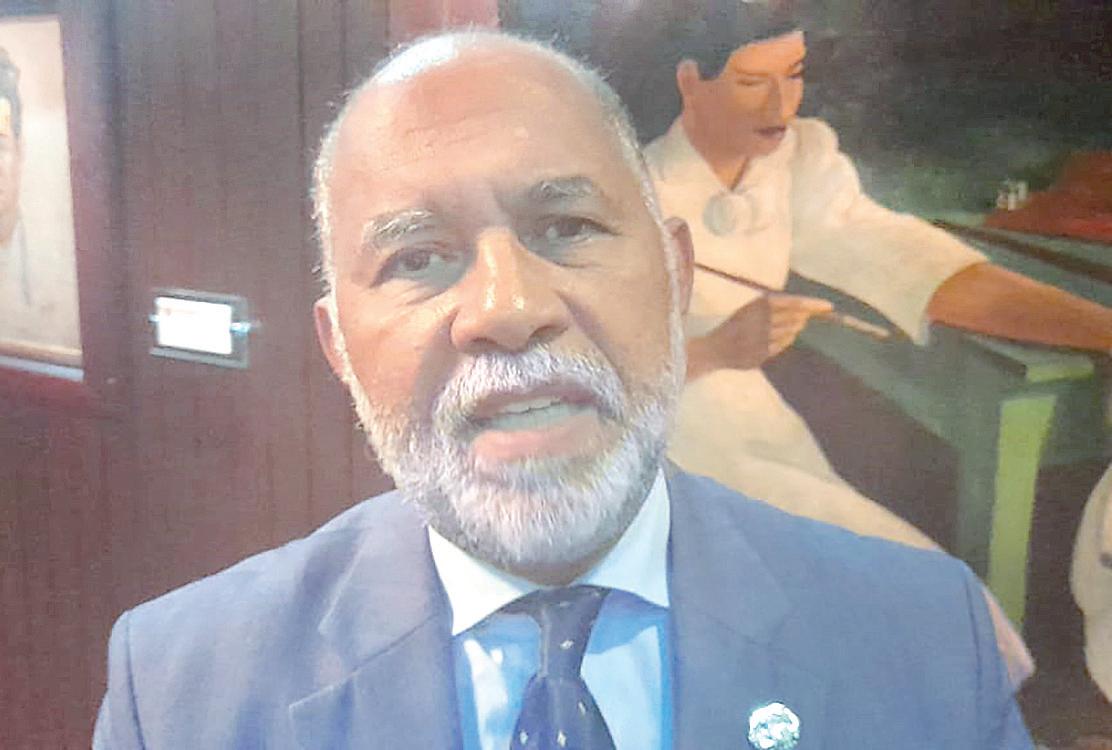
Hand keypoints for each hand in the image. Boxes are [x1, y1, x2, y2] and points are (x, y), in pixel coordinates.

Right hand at [686, 294, 832, 379]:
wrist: (716, 348)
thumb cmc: (737, 326)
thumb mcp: (752, 309)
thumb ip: (777, 308)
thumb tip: (807, 314)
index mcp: (761, 303)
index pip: (797, 303)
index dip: (815, 305)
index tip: (829, 307)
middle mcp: (765, 318)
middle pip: (798, 318)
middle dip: (802, 319)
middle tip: (797, 320)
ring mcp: (765, 337)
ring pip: (792, 333)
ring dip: (790, 331)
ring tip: (772, 331)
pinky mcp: (765, 353)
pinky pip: (783, 346)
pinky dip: (781, 343)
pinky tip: (768, 342)